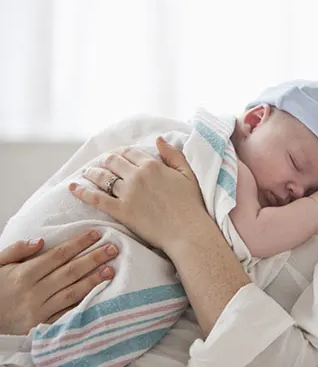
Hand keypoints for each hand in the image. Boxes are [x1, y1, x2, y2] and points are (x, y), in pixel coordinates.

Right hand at [0, 231, 116, 334]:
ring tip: (111, 270)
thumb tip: (40, 241)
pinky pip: (67, 313)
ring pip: (72, 292)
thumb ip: (16, 250)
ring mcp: (39, 310)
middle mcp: (34, 291)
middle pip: (70, 271)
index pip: (58, 254)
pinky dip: (83, 304)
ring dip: (94, 281)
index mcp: (24, 273)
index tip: (96, 234)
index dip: (79, 243)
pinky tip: (98, 295)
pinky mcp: (42, 325)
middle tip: (113, 249)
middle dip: (94, 259)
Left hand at [70, 137, 209, 250]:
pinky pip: (96, 198)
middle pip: (113, 162)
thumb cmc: (191, 204)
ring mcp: (128, 193)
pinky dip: (82, 192)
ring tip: (86, 172)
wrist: (188, 231)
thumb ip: (172, 155)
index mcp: (153, 165)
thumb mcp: (187, 174)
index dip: (121, 152)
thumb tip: (158, 139)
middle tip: (100, 163)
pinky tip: (73, 187)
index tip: (116, 155)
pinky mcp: (121, 211)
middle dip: (105, 160)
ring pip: (103, 177)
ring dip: (92, 172)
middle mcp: (137, 176)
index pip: (130, 152)